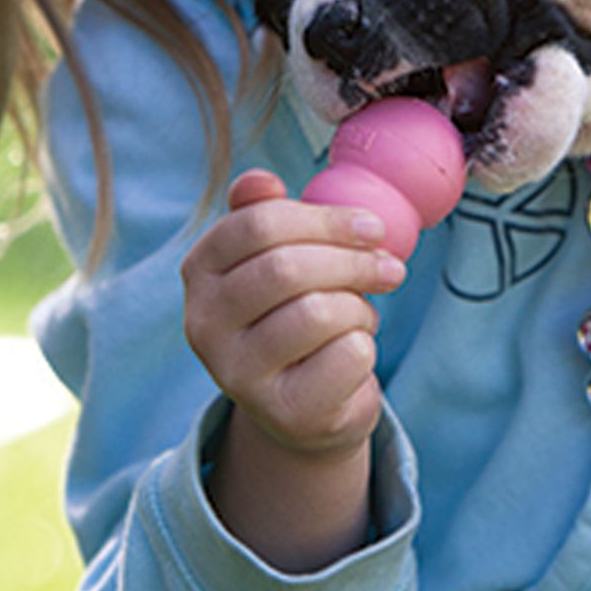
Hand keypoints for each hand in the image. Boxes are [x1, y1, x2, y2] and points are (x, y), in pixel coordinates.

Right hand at [182, 170, 407, 570]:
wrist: (306, 406)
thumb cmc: (295, 314)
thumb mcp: (277, 259)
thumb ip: (266, 215)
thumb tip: (259, 180)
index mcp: (199, 270)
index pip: (258, 224)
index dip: (325, 219)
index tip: (372, 227)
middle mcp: (203, 323)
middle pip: (286, 268)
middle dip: (352, 261)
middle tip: (390, 267)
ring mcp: (236, 373)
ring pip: (319, 312)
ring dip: (358, 308)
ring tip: (359, 316)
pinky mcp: (280, 410)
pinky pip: (346, 356)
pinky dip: (365, 347)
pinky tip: (352, 353)